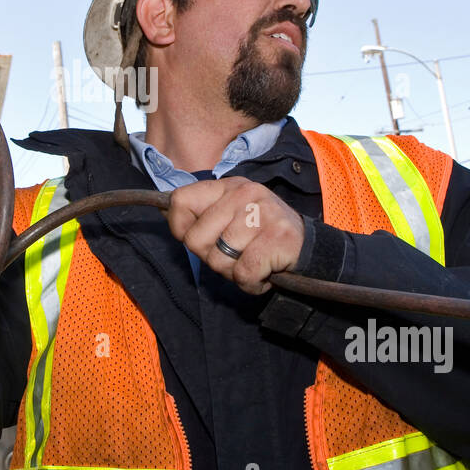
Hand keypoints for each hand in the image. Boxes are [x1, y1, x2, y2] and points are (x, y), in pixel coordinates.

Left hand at [163, 176, 304, 294]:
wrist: (307, 248)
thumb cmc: (259, 236)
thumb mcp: (228, 216)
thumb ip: (200, 215)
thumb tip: (163, 210)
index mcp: (228, 186)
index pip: (181, 201)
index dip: (180, 228)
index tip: (200, 239)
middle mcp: (244, 193)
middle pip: (195, 239)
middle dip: (211, 258)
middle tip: (235, 255)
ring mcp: (263, 213)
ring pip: (218, 260)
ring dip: (233, 272)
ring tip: (252, 262)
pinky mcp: (278, 238)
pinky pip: (243, 273)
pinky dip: (251, 283)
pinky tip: (264, 273)